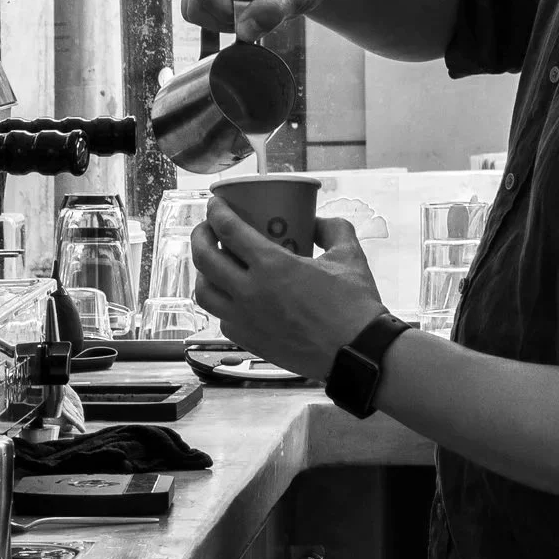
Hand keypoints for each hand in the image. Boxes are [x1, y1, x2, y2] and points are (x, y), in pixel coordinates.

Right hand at [181, 0, 341, 41]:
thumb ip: (271, 10)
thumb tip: (244, 32)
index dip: (228, 15)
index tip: (259, 14)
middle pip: (194, 5)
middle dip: (224, 20)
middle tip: (258, 13)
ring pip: (193, 11)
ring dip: (222, 21)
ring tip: (252, 11)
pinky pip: (199, 11)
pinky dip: (218, 22)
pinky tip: (242, 17)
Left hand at [190, 200, 385, 381]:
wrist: (359, 355)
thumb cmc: (355, 307)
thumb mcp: (349, 255)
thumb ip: (333, 229)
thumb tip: (317, 221)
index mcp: (272, 266)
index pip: (227, 229)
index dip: (215, 211)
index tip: (215, 203)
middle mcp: (250, 292)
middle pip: (204, 258)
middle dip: (200, 236)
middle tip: (208, 228)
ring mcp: (246, 320)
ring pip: (204, 292)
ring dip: (203, 273)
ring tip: (213, 264)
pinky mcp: (250, 342)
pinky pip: (221, 318)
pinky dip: (220, 303)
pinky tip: (232, 296)